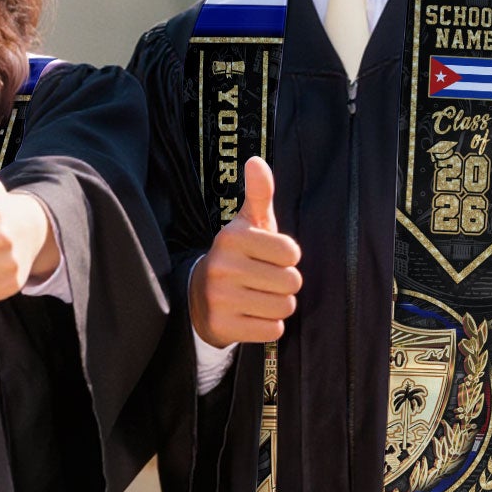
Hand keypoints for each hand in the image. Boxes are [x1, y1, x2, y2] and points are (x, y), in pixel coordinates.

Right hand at [189, 156, 301, 345]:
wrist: (198, 297)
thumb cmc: (237, 257)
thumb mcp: (246, 224)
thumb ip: (258, 194)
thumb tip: (256, 161)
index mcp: (232, 237)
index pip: (292, 253)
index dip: (287, 258)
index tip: (269, 258)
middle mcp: (222, 266)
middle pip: (292, 282)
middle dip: (284, 284)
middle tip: (263, 281)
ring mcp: (220, 298)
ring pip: (284, 307)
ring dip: (278, 305)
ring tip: (258, 297)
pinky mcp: (223, 326)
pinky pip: (272, 330)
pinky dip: (268, 325)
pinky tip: (250, 315)